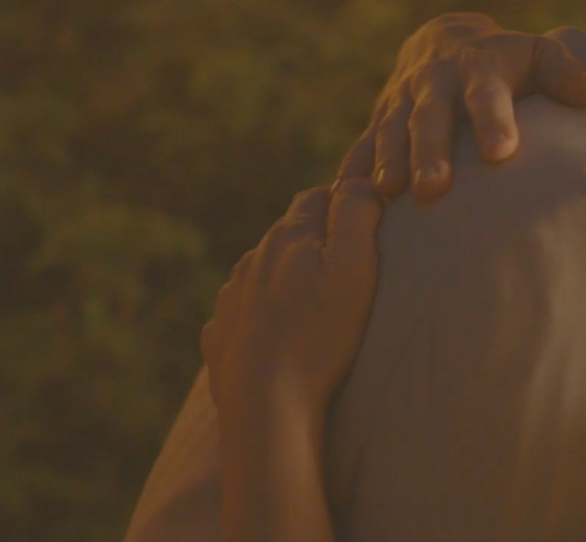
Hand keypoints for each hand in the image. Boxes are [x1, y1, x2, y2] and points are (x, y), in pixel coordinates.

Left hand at [201, 178, 382, 419]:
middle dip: (315, 242)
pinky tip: (279, 338)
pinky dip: (262, 317)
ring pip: (263, 274)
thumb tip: (358, 181)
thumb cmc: (320, 334)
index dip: (342, 205)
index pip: (317, 198)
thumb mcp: (354, 266)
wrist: (265, 404)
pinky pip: (242, 314)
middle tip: (346, 269)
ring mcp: (231, 299)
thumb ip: (357, 214)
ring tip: (314, 308)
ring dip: (286, 280)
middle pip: (288, 235)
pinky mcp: (221, 337)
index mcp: (287, 237)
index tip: (364, 226)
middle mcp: (252, 259)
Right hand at [337, 13, 585, 198]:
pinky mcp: (379, 120)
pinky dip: (352, 169)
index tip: (502, 153)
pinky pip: (361, 144)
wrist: (444, 43)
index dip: (494, 120)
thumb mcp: (539, 55)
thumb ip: (566, 75)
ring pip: (391, 130)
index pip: (487, 94)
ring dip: (388, 160)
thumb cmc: (507, 61)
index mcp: (477, 67)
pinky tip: (342, 199)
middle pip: (430, 116)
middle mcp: (434, 82)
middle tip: (434, 187)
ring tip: (388, 192)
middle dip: (430, 150)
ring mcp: (401, 101)